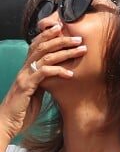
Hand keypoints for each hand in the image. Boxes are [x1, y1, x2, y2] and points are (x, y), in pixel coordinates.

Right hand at [0, 23, 86, 140]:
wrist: (7, 123)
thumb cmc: (24, 107)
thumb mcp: (37, 89)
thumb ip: (44, 78)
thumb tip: (58, 71)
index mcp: (28, 67)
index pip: (37, 45)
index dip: (49, 34)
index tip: (63, 28)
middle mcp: (25, 68)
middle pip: (43, 46)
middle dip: (62, 40)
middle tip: (79, 38)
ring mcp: (25, 76)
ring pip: (46, 57)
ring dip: (66, 52)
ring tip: (81, 50)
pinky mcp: (26, 86)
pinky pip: (44, 73)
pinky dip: (59, 71)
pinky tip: (70, 74)